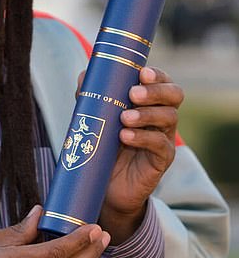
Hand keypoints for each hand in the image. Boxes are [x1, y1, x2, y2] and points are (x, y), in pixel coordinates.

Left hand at [100, 66, 182, 243]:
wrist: (105, 184)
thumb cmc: (103, 142)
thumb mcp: (95, 116)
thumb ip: (91, 95)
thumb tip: (84, 75)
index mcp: (148, 101)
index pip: (162, 81)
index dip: (157, 75)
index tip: (141, 73)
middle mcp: (161, 116)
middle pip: (173, 96)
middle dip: (155, 91)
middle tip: (133, 94)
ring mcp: (164, 137)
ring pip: (168, 118)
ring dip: (146, 115)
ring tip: (124, 118)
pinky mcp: (162, 159)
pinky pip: (161, 145)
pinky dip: (143, 138)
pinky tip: (126, 136)